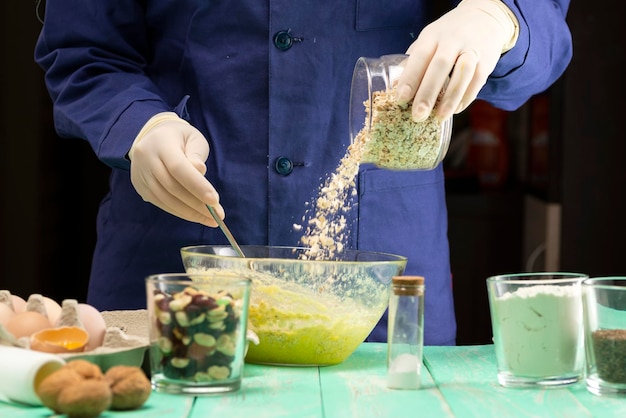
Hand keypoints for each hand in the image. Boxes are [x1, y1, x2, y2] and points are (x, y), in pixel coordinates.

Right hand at [128, 112, 223, 226]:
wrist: (155, 136)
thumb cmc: (181, 138)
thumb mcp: (194, 139)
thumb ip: (197, 155)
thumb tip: (200, 172)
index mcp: (161, 142)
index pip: (178, 167)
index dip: (197, 185)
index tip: (215, 201)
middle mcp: (146, 158)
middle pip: (172, 187)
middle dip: (197, 204)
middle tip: (217, 216)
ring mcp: (140, 174)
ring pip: (165, 199)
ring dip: (189, 213)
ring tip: (210, 219)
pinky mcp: (140, 186)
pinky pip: (161, 203)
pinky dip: (179, 212)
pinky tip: (195, 215)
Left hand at [396, 0, 518, 121]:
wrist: (484, 18)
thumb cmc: (447, 36)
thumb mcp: (428, 40)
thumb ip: (413, 61)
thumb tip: (395, 86)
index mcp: (432, 35)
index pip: (420, 56)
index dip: (410, 78)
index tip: (401, 99)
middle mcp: (452, 40)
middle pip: (440, 66)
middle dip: (428, 92)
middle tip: (418, 115)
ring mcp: (472, 49)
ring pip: (463, 73)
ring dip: (451, 98)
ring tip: (439, 118)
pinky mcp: (487, 60)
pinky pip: (477, 81)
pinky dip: (466, 98)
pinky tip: (455, 110)